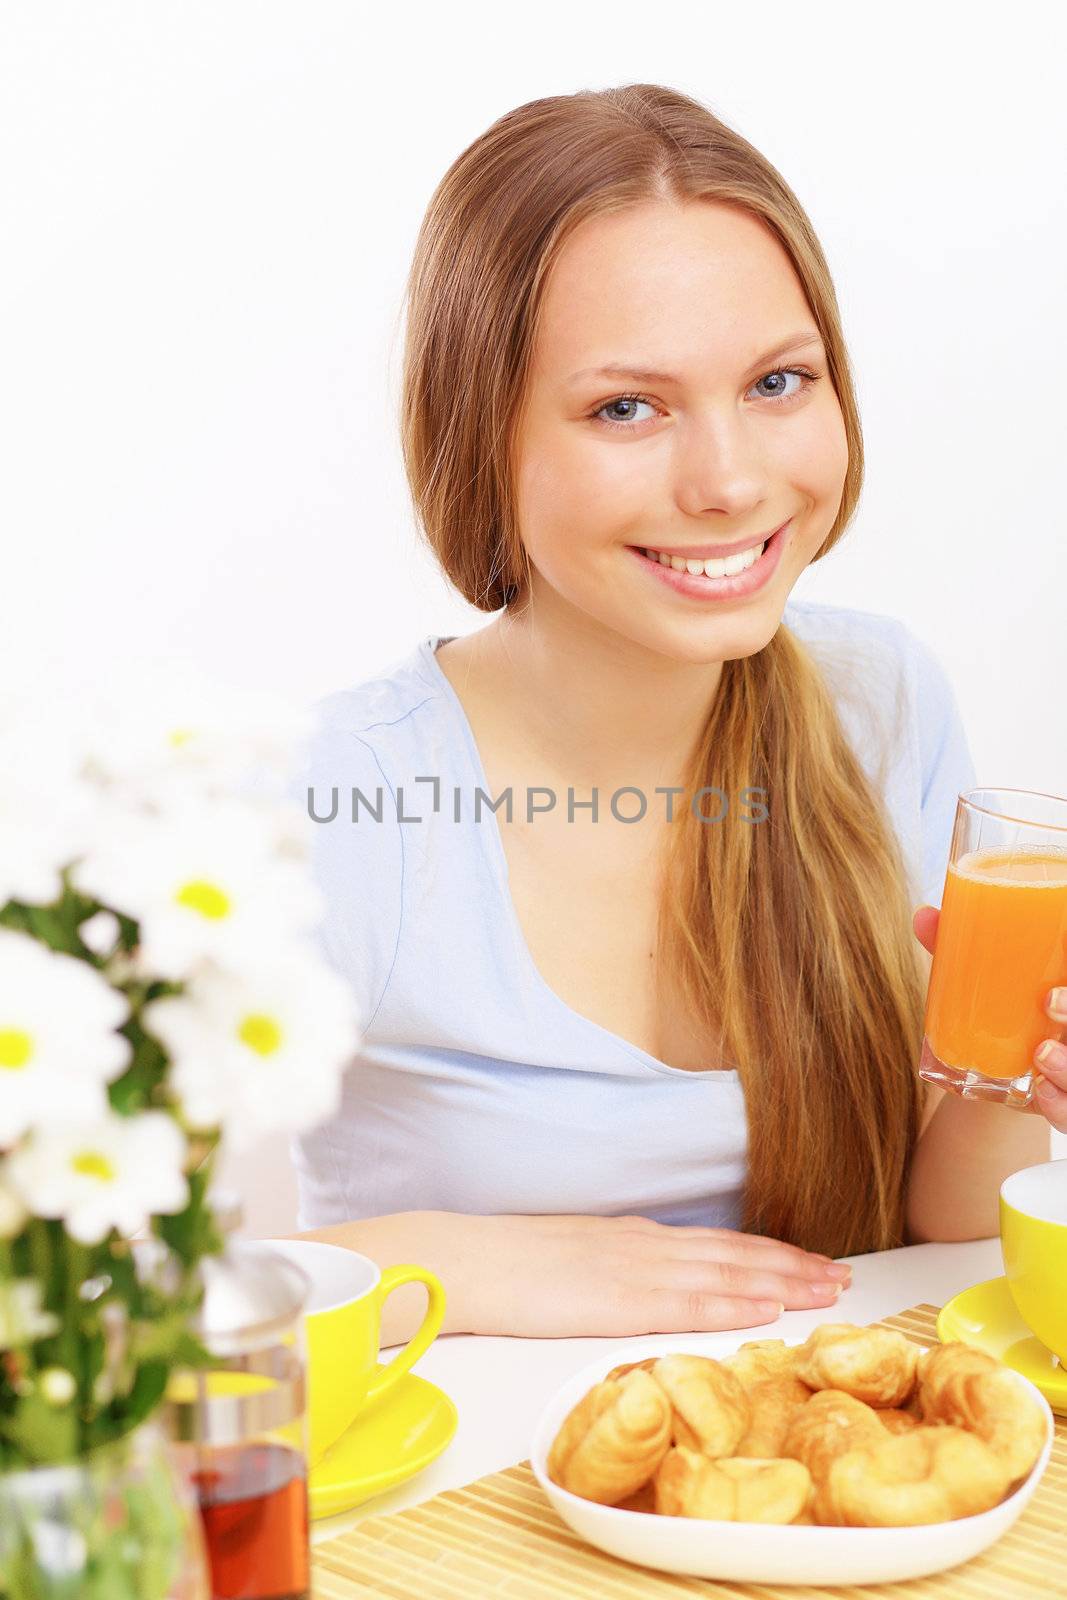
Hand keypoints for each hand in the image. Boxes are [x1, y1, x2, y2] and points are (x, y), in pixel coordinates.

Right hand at [431, 1211, 852, 1337]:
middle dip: (794, 1266)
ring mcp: (637, 1271)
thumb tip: (650, 1281)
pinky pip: (691, 1302)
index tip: (812, 1263)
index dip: (770, 1254)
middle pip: (736, 1254)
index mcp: (637, 1239)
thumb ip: (618, 1265)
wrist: (471, 1259)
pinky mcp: (622, 1300)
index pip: (718, 1245)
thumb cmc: (512, 1265)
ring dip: (782, 1282)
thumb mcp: (577, 1256)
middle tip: (845, 1277)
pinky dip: (736, 1303)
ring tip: (828, 1292)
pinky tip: (768, 1309)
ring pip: (727, 1273)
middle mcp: (648, 1247)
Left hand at [912, 904, 1066, 1132]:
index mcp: (1064, 993)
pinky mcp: (1063, 1101)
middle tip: (1049, 1001)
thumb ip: (959, 952)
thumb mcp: (987, 982)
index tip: (1055, 973)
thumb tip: (924, 916)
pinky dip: (1060, 1104)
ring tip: (1040, 1054)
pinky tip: (1040, 1093)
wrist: (999, 1069)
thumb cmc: (1001, 1010)